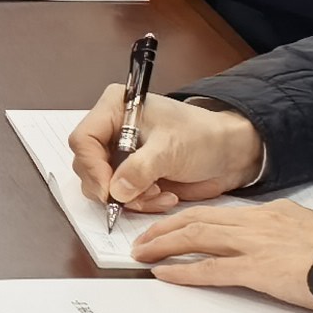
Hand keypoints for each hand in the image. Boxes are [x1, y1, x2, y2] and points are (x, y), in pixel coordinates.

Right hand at [64, 87, 264, 217]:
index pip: (84, 140)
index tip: (109, 190)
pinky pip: (120, 198)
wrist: (228, 154)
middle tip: (141, 194)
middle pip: (87, 166)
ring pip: (102, 187)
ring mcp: (119, 155)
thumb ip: (140, 168)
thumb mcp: (171, 149)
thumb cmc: (203, 136)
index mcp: (115, 109)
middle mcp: (111, 131)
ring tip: (159, 193)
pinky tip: (165, 196)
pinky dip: (140, 203)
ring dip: (131, 198)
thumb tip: (115, 191)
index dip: (92, 167)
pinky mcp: (130, 176)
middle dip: (113, 187)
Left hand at [127, 198, 312, 312]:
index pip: (221, 213)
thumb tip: (277, 245)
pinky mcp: (257, 269)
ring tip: (142, 253)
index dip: (191, 219)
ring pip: (196, 237)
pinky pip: (210, 269)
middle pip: (199, 219)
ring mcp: (255, 244)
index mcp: (272, 213)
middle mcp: (258, 223)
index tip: (173, 226)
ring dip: (164, 244)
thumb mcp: (312, 232)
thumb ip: (289, 235)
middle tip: (143, 237)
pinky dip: (183, 270)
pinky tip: (163, 274)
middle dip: (166, 227)